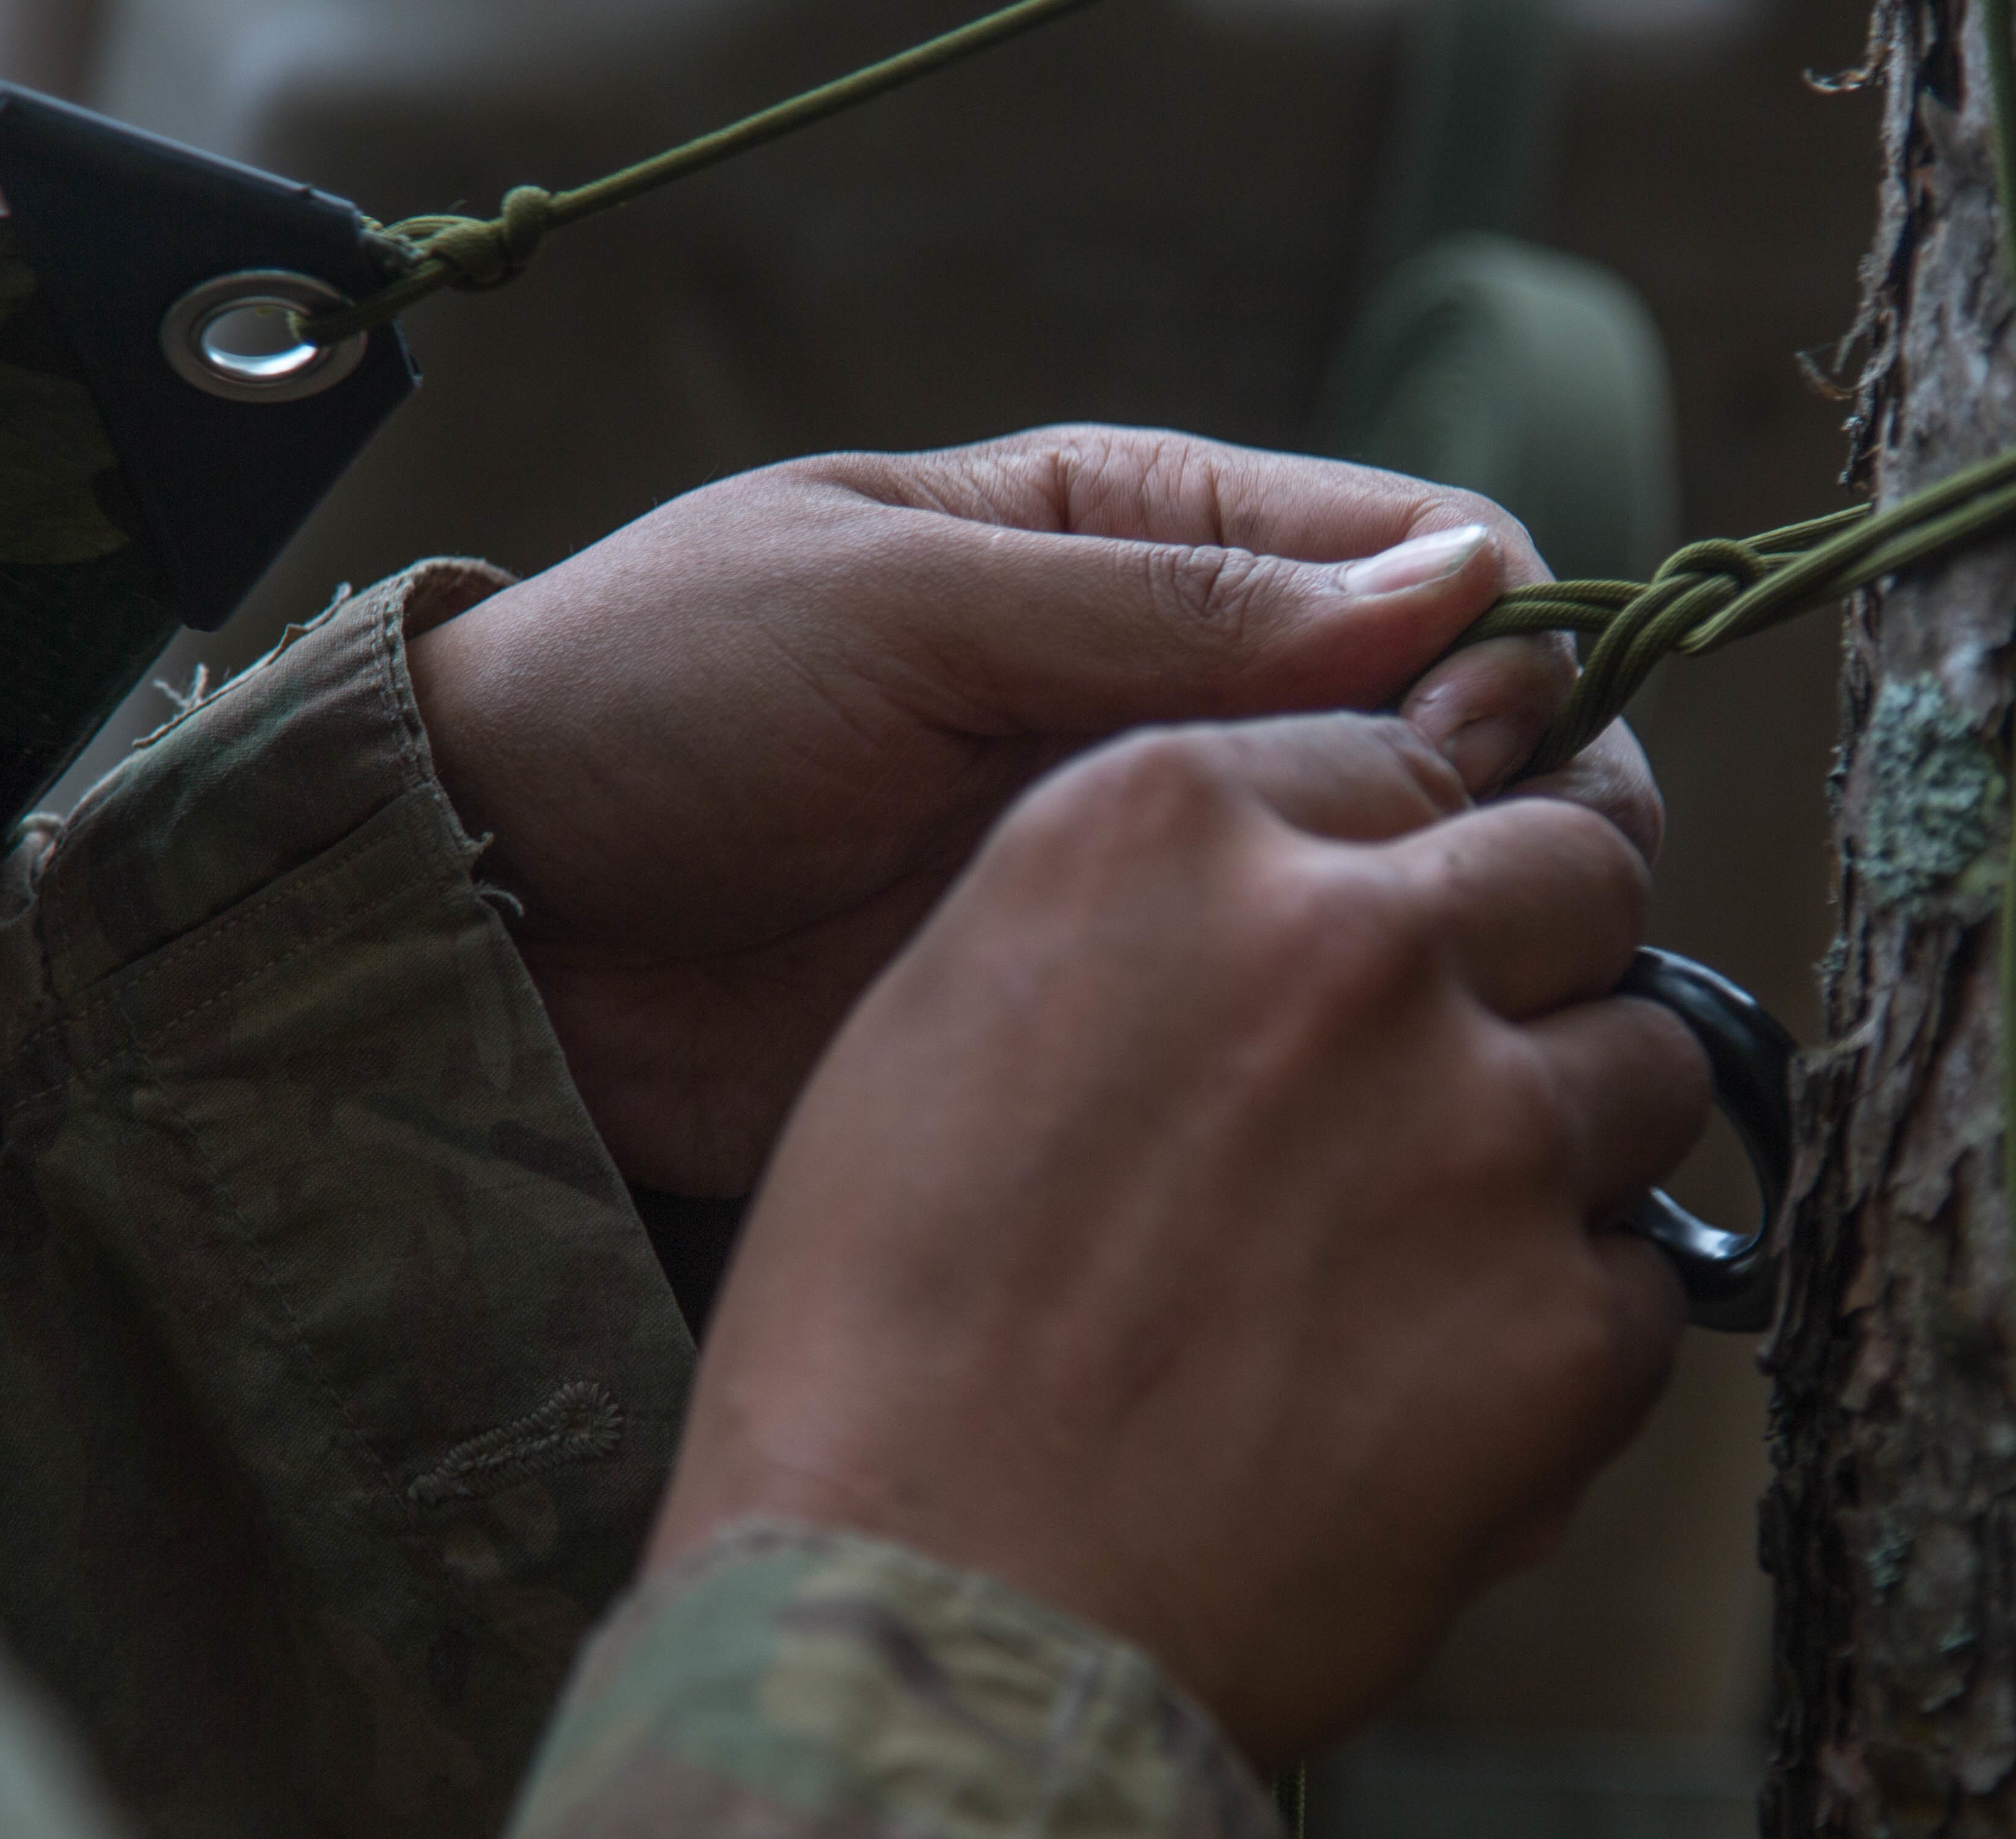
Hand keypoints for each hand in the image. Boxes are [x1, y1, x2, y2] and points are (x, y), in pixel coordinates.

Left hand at [408, 426, 1654, 1193]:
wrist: (491, 914)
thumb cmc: (658, 696)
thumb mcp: (897, 604)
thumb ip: (1162, 609)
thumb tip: (1455, 588)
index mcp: (1144, 551)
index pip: (1418, 561)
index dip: (1511, 642)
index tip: (1523, 746)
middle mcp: (1187, 712)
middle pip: (1450, 741)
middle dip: (1522, 809)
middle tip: (1521, 909)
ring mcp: (1165, 879)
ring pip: (1395, 902)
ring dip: (1459, 947)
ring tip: (1471, 1022)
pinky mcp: (1120, 1024)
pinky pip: (1287, 1035)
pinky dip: (1361, 1065)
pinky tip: (1385, 1110)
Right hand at [646, 712, 1707, 1763]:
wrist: (918, 1624)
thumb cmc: (879, 1345)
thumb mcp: (947, 1027)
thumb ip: (1152, 915)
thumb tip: (1319, 887)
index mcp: (1161, 829)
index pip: (1406, 759)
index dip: (1407, 866)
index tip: (1387, 949)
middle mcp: (1347, 940)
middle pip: (1575, 873)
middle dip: (1534, 965)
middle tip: (1438, 1095)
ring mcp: (1479, 1131)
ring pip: (1647, 1067)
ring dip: (1563, 1149)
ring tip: (1414, 1275)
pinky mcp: (1563, 1326)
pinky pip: (1645, 1284)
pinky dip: (1565, 1338)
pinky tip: (1421, 1409)